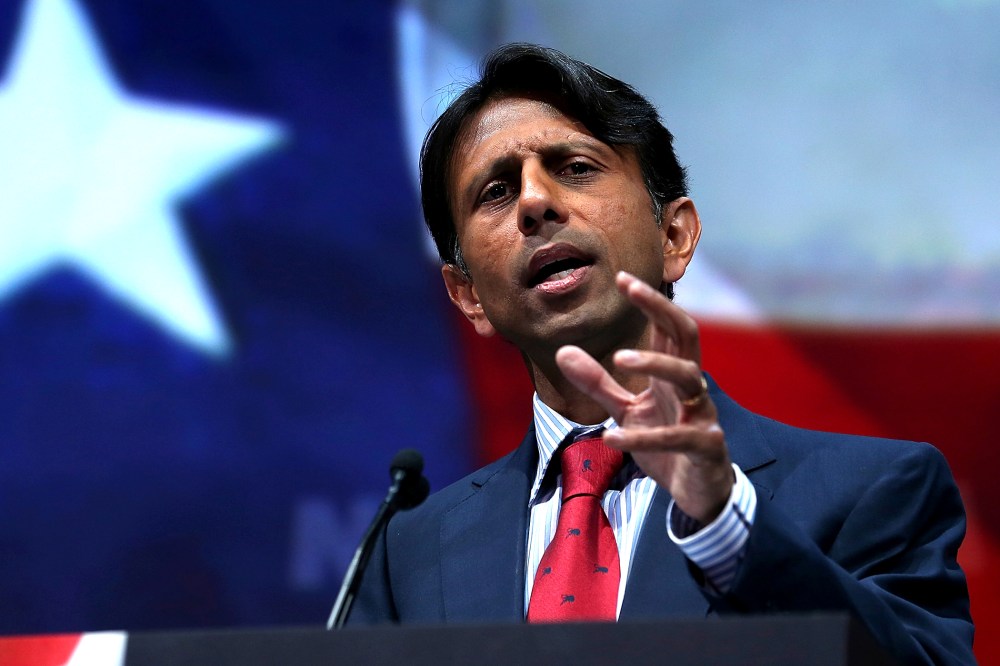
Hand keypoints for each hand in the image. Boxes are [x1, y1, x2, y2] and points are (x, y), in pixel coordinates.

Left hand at [555, 271, 732, 523]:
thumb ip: (598, 383)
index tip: (621, 278)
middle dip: (661, 309)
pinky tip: (610, 438)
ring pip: (690, 378)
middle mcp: (691, 388)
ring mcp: (702, 415)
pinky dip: (643, 437)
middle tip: (631, 290)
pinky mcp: (705, 447)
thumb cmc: (666, 444)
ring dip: (655, 363)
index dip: (649, 301)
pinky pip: (677, 436)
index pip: (668, 328)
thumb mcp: (626, 411)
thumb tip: (563, 351)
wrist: (698, 493)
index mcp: (673, 375)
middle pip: (686, 336)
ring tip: (619, 359)